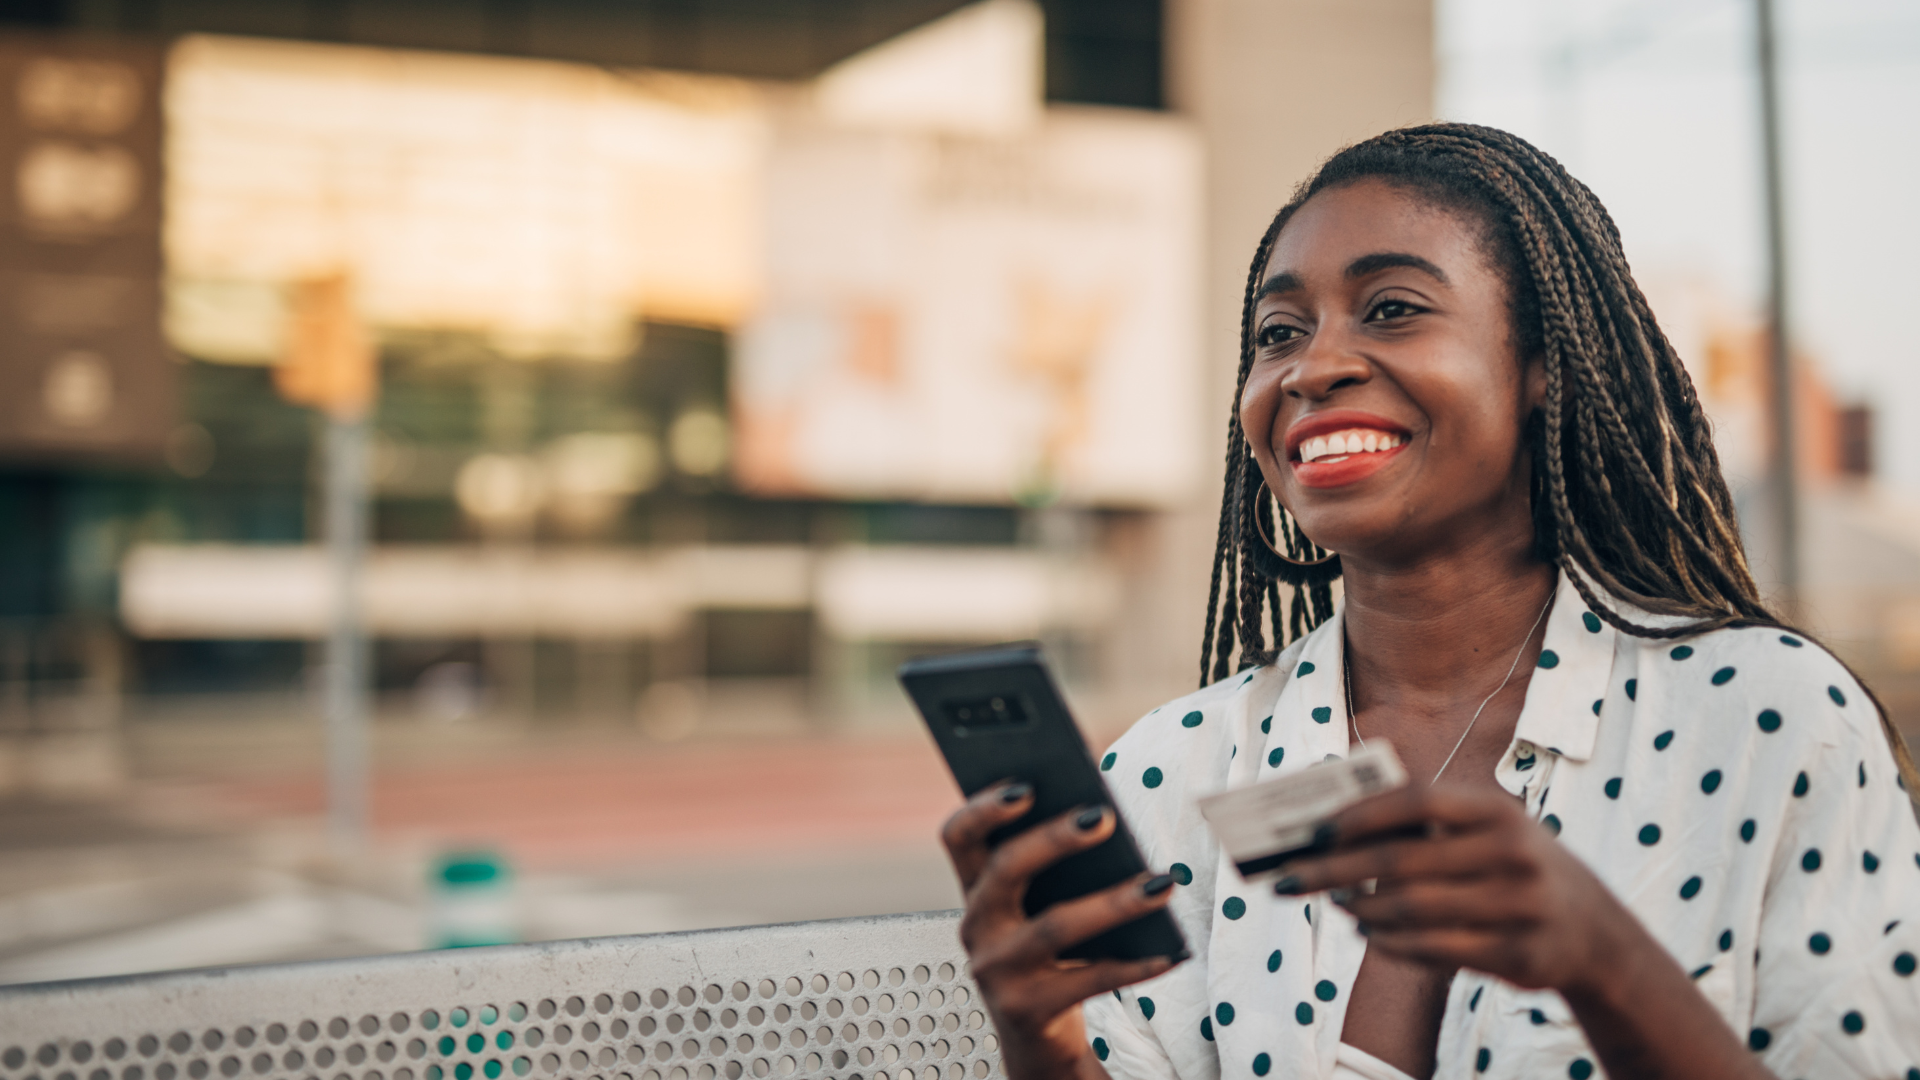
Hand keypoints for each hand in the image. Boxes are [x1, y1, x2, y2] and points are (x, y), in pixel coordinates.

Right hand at [941, 782, 1182, 1079]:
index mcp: (976, 889)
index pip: (959, 836)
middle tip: (1103, 817)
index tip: (1027, 784)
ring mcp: (997, 971)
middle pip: (1005, 870)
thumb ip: (1054, 866)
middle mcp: (977, 927)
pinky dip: (1133, 966)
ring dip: (1113, 902)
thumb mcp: (1038, 907)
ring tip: (1161, 884)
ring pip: (1055, 926)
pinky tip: (1168, 952)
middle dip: (1054, 839)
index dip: (983, 807)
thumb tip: (1102, 818)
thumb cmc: (1049, 953)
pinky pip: (1088, 981)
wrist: (1037, 1036)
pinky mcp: (1027, 1010)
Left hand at [1271, 783, 1626, 992]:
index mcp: (1498, 811)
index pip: (1418, 801)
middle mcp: (1511, 853)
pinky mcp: (1517, 953)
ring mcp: (1518, 905)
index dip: (1363, 813)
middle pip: (1402, 861)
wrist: (1595, 930)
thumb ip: (1428, 827)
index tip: (1317, 828)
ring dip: (1362, 910)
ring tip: (1338, 905)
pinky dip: (1392, 943)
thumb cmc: (1515, 868)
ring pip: (1412, 910)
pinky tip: (1371, 935)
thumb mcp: (1489, 831)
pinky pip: (1434, 949)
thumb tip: (1336, 826)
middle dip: (1336, 870)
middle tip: (1293, 876)